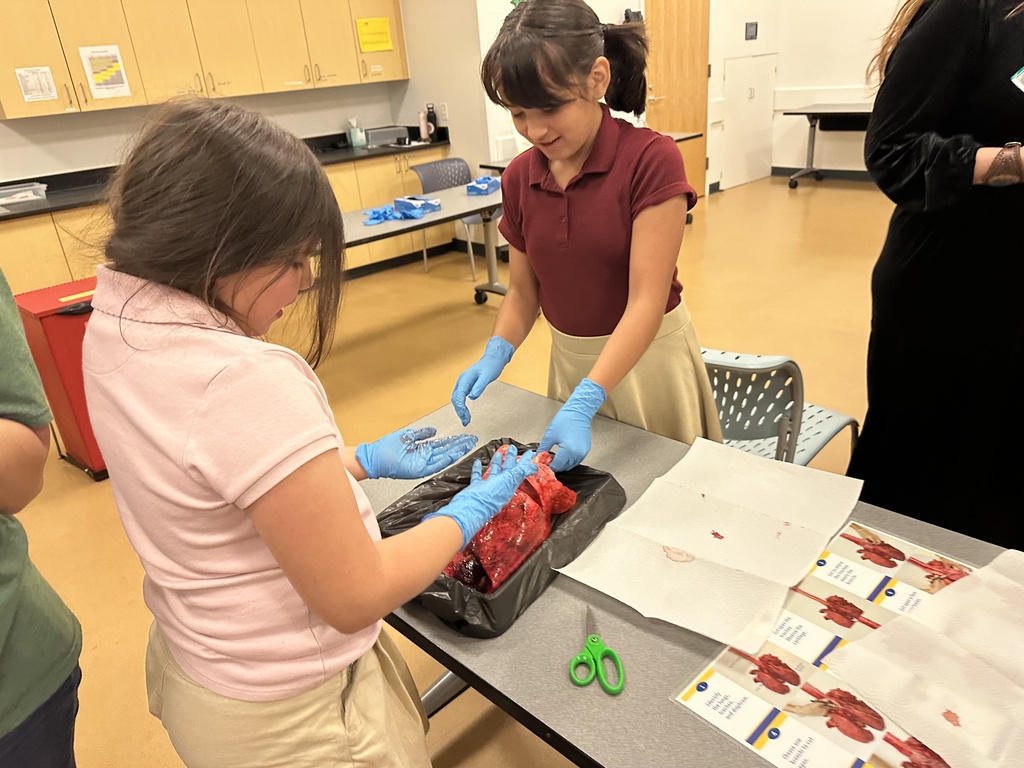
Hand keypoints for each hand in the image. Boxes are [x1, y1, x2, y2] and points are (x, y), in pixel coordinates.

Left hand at [356, 427, 477, 479]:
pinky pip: (435, 464)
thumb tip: (434, 430)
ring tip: (469, 445)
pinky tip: (455, 454)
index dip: (455, 440)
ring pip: (444, 456)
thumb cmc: (386, 448)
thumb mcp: (407, 435)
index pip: (443, 444)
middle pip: (447, 449)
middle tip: (473, 440)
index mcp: (422, 449)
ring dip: (457, 451)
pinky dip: (446, 459)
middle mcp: (425, 457)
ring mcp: (423, 463)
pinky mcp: (419, 469)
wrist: (374, 457)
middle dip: (460, 445)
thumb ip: (422, 433)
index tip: (465, 436)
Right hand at [423, 444, 538, 547]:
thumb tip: (533, 467)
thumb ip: (520, 472)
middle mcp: (500, 487)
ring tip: (499, 453)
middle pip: (507, 469)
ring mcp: (487, 488)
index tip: (530, 453)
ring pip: (494, 472)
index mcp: (510, 485)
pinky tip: (478, 463)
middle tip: (513, 448)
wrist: (470, 509)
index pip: (520, 470)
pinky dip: (478, 469)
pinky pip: (478, 477)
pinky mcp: (476, 489)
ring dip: (497, 462)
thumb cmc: (490, 497)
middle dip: (511, 458)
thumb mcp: (509, 480)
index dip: (525, 461)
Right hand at [451, 336, 513, 425]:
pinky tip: (466, 413)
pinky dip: (462, 406)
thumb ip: (479, 386)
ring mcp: (463, 383)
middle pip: (455, 399)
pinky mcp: (466, 386)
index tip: (464, 415)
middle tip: (466, 421)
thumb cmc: (491, 366)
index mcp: (465, 379)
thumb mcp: (487, 376)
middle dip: (459, 411)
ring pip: (457, 399)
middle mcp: (462, 381)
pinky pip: (461, 398)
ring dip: (460, 410)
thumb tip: (472, 396)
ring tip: (466, 420)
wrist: (493, 359)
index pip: (458, 395)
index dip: (460, 407)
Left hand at [538, 378, 605, 472]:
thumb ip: (543, 449)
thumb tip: (538, 457)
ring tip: (554, 457)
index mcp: (568, 451)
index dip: (548, 467)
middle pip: (564, 467)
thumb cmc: (564, 420)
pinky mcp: (586, 450)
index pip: (557, 466)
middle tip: (547, 461)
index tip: (542, 465)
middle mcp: (577, 455)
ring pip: (571, 465)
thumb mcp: (549, 436)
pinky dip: (569, 460)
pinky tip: (562, 454)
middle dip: (555, 466)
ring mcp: (583, 453)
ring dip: (562, 464)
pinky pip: (576, 460)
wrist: (578, 412)